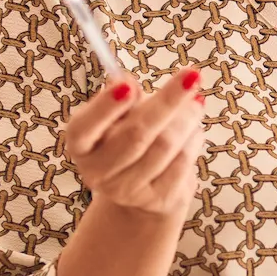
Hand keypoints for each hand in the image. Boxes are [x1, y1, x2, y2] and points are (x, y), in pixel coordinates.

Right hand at [61, 66, 208, 225]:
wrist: (142, 187)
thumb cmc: (128, 137)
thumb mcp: (118, 115)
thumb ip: (123, 98)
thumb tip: (128, 83)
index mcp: (81, 145)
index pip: (84, 128)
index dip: (105, 107)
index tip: (128, 84)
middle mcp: (97, 172)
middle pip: (136, 135)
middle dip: (168, 101)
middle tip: (192, 76)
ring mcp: (127, 190)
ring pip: (165, 146)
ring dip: (187, 118)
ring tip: (195, 102)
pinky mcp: (158, 199)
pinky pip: (182, 162)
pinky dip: (193, 138)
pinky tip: (194, 128)